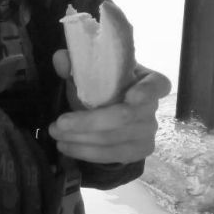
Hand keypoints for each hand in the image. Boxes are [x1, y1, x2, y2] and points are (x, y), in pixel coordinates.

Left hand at [48, 50, 169, 163]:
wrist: (111, 113)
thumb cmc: (104, 87)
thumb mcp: (91, 73)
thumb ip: (75, 65)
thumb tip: (60, 58)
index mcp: (149, 80)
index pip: (158, 84)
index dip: (147, 91)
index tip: (131, 95)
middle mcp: (153, 107)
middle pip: (125, 117)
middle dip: (88, 122)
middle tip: (59, 123)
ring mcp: (149, 131)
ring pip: (114, 139)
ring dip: (80, 139)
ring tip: (55, 134)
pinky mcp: (139, 151)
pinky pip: (112, 155)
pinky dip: (85, 152)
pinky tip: (66, 147)